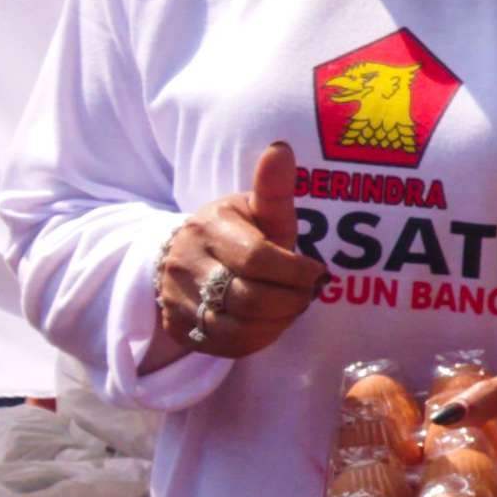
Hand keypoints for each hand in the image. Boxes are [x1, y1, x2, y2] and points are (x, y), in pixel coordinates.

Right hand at [147, 143, 324, 366]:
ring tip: (291, 308)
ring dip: (276, 324)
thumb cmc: (235, 230)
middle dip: (290, 301)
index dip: (295, 272)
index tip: (316, 272)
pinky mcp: (180, 327)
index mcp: (210, 227)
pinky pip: (225, 347)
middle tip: (307, 294)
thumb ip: (273, 188)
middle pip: (248, 299)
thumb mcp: (254, 207)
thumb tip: (282, 149)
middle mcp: (187, 264)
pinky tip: (271, 323)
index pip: (256, 258)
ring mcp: (179, 299)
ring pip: (236, 329)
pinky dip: (258, 339)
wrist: (182, 255)